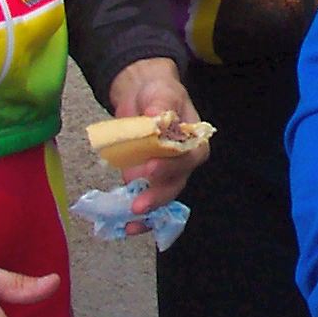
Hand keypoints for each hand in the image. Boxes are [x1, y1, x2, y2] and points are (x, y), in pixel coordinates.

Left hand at [108, 56, 207, 215]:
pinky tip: (123, 224)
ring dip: (147, 212)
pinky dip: (135, 213)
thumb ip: (161, 105)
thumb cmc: (159, 92)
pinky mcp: (145, 179)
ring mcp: (164, 173)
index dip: (171, 166)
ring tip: (129, 222)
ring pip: (161, 196)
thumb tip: (156, 117)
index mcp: (194, 141)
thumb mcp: (163, 92)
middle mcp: (182, 162)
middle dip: (157, 196)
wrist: (141, 94)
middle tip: (138, 205)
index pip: (188, 158)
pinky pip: (144, 197)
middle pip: (175, 183)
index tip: (150, 168)